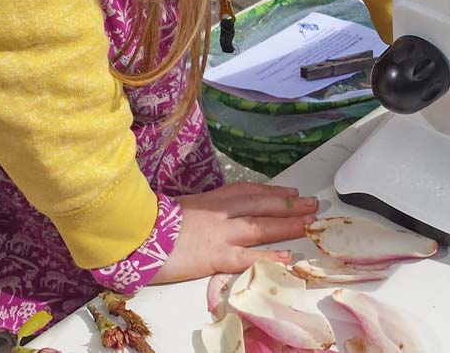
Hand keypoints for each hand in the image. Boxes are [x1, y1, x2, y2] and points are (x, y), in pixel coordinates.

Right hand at [150, 182, 316, 282]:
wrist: (136, 233)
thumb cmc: (152, 221)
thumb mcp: (183, 207)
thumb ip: (204, 210)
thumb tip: (214, 215)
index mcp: (213, 199)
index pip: (251, 191)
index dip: (274, 192)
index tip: (292, 192)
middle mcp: (222, 212)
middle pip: (264, 205)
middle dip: (290, 204)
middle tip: (313, 204)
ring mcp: (222, 233)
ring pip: (263, 226)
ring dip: (289, 224)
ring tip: (311, 223)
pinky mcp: (217, 257)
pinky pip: (249, 256)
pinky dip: (270, 256)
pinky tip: (288, 257)